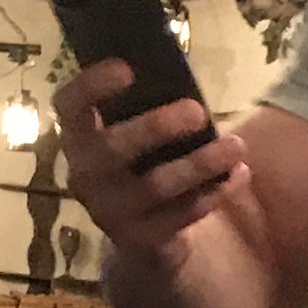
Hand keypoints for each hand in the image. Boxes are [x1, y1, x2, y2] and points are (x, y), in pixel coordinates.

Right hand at [52, 60, 246, 258]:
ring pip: (153, 186)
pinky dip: (212, 194)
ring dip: (198, 164)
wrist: (141, 235)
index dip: (92, 86)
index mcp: (79, 136)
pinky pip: (178, 215)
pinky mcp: (139, 239)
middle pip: (111, 148)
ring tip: (235, 146)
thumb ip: (147, 105)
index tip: (127, 68)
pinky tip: (238, 174)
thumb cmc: (143, 163)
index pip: (69, 105)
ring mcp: (108, 211)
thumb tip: (183, 74)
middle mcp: (84, 173)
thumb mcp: (136, 132)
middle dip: (155, 127)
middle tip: (198, 111)